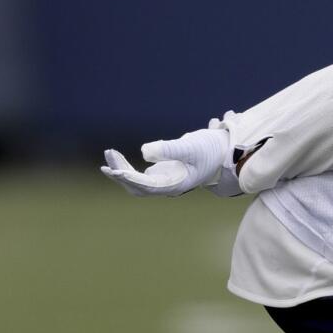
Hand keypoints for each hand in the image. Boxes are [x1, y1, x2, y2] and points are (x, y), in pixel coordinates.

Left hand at [101, 128, 229, 196]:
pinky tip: (117, 158)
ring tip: (110, 154)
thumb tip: (143, 152)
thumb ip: (169, 149)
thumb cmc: (210, 149)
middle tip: (109, 157)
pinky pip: (140, 175)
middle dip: (121, 174)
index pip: (148, 186)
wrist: (223, 150)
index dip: (130, 179)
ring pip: (137, 182)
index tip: (115, 170)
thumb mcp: (191, 145)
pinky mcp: (162, 173)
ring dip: (122, 170)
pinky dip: (127, 167)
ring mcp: (164, 181)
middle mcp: (168, 186)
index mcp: (176, 184)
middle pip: (138, 187)